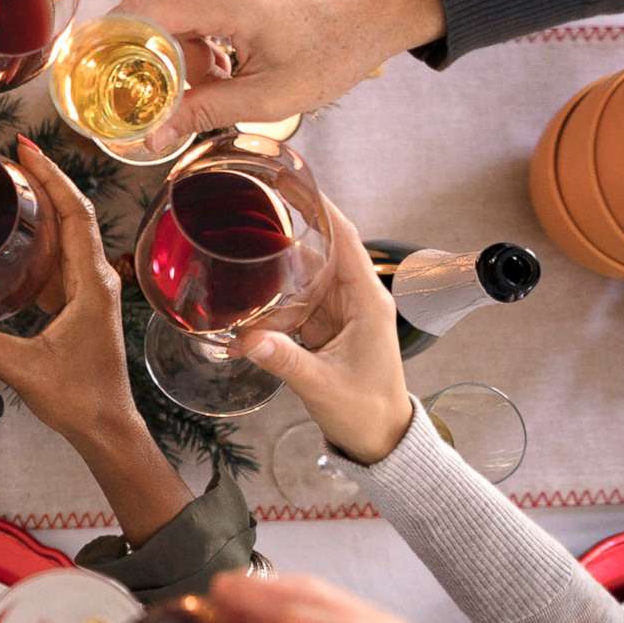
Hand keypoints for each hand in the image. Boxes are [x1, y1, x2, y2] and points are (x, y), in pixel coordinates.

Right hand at [0, 138, 131, 445]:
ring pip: (70, 236)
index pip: (76, 215)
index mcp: (92, 285)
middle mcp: (96, 280)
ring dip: (46, 207)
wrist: (107, 428)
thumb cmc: (79, 399)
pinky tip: (19, 236)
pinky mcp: (80, 304)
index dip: (53, 178)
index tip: (27, 150)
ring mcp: (90, 291)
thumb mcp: (21, 368)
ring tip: (14, 184)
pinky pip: (62, 259)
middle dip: (47, 181)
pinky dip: (42, 238)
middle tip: (14, 156)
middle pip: (75, 216)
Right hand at [119, 0, 444, 156]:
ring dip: (186, 44)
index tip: (103, 83)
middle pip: (152, 13)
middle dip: (159, 59)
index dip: (109, 49)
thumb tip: (151, 136)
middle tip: (190, 93)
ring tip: (228, 71)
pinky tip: (235, 47)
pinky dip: (202, 24)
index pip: (136, 14)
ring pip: (174, 4)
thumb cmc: (342, 42)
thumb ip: (205, 111)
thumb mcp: (275, 93)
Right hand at [232, 201, 414, 465]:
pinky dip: (276, 289)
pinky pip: (299, 298)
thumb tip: (246, 338)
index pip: (346, 240)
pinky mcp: (327, 327)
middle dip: (292, 225)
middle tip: (255, 202)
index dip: (322, 208)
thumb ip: (284, 359)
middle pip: (323, 249)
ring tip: (243, 235)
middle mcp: (356, 299)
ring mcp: (341, 312)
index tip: (295, 182)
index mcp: (367, 302)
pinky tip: (249, 281)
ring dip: (280, 258)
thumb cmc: (364, 410)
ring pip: (308, 273)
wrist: (380, 439)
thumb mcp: (322, 385)